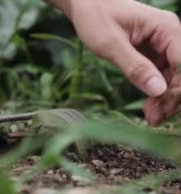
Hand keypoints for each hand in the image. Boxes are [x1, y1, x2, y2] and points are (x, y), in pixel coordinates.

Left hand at [46, 0, 180, 124]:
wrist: (85, 5)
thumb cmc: (95, 18)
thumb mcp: (110, 44)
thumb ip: (134, 66)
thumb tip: (159, 90)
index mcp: (166, 29)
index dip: (178, 89)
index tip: (163, 107)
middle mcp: (170, 36)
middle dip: (172, 98)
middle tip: (154, 118)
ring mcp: (163, 45)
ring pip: (174, 77)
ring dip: (165, 99)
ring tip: (150, 117)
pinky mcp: (154, 53)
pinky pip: (162, 76)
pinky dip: (157, 92)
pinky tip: (149, 106)